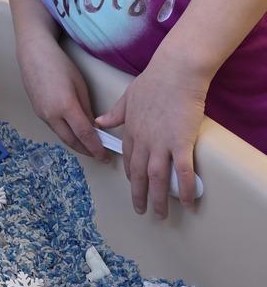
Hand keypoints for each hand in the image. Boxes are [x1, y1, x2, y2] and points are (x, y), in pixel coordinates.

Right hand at [16, 34, 108, 162]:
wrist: (34, 55)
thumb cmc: (58, 64)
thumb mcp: (79, 85)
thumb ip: (86, 109)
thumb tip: (92, 126)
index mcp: (65, 107)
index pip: (84, 134)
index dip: (96, 148)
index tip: (105, 156)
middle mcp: (51, 115)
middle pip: (72, 141)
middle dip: (86, 151)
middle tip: (99, 154)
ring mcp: (42, 115)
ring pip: (62, 136)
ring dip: (76, 143)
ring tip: (89, 144)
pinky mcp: (37, 112)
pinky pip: (54, 128)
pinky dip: (66, 133)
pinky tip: (73, 131)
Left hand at [95, 63, 204, 217]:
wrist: (175, 71)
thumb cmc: (154, 80)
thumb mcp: (127, 96)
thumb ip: (115, 113)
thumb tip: (99, 121)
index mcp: (130, 129)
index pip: (128, 157)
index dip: (130, 173)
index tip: (133, 184)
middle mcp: (143, 140)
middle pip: (138, 173)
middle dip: (138, 195)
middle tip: (140, 210)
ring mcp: (161, 143)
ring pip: (157, 178)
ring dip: (158, 199)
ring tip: (160, 214)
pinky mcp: (181, 142)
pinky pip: (183, 171)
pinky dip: (184, 188)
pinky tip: (187, 201)